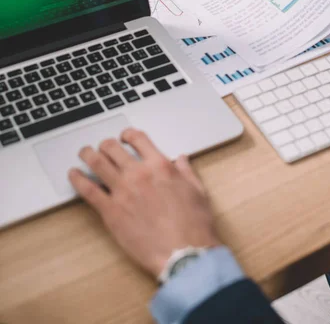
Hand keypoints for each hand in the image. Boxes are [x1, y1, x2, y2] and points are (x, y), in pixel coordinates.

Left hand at [69, 129, 219, 278]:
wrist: (183, 253)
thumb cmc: (193, 225)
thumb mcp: (197, 191)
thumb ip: (186, 172)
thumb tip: (181, 160)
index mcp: (159, 166)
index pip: (138, 139)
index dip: (128, 134)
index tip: (124, 137)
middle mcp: (138, 174)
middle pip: (112, 148)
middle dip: (105, 144)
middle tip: (103, 146)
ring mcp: (122, 192)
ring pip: (97, 163)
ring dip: (88, 154)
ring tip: (84, 153)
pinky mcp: (111, 212)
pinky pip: (89, 190)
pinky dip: (78, 179)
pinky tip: (73, 175)